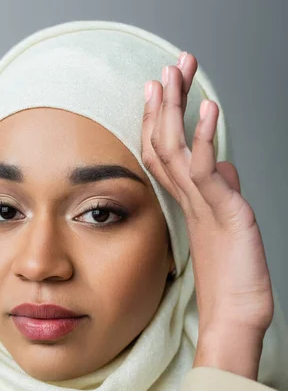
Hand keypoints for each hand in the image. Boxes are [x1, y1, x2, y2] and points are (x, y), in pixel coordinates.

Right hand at [141, 53, 273, 341]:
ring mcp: (203, 208)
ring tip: (175, 75)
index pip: (165, 157)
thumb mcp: (229, 229)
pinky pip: (207, 172)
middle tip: (165, 70)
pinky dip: (207, 138)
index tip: (157, 93)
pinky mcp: (221, 215)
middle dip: (164, 105)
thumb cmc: (231, 283)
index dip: (157, 124)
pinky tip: (208, 110)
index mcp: (190, 206)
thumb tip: (227, 167)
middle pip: (165, 146)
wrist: (234, 320)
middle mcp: (190, 203)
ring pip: (177, 152)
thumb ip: (224, 195)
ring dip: (174, 111)